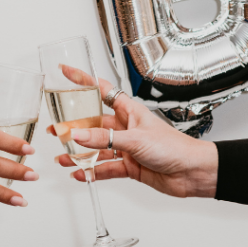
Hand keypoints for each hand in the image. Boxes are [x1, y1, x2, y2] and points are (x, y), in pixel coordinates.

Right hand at [50, 77, 217, 197]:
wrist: (192, 172)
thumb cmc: (174, 147)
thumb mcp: (135, 140)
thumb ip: (104, 138)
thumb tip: (78, 135)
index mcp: (129, 110)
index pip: (101, 90)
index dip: (83, 80)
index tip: (65, 71)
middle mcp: (125, 127)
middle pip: (93, 123)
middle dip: (74, 126)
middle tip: (55, 129)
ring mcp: (126, 147)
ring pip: (97, 148)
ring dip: (79, 153)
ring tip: (62, 156)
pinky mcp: (129, 166)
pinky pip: (105, 168)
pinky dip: (92, 172)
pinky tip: (80, 174)